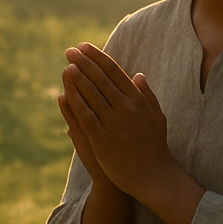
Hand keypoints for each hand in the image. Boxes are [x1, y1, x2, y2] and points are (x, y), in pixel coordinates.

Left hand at [59, 43, 204, 223]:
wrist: (153, 175)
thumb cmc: (155, 146)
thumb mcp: (156, 116)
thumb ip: (147, 95)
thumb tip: (138, 74)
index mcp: (138, 100)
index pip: (114, 71)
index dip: (97, 57)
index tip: (84, 47)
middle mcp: (126, 108)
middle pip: (101, 79)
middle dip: (84, 63)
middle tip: (70, 51)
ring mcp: (115, 123)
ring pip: (93, 95)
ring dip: (78, 79)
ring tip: (67, 66)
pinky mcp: (103, 139)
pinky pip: (87, 117)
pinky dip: (76, 103)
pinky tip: (66, 93)